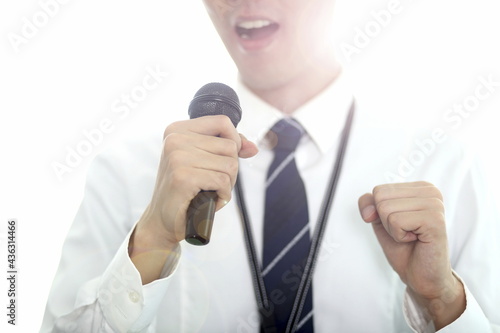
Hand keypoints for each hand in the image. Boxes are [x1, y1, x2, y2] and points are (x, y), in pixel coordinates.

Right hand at [130, 115, 257, 282]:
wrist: (162, 220)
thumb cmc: (185, 191)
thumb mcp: (203, 162)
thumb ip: (227, 148)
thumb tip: (252, 147)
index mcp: (177, 130)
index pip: (222, 122)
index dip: (235, 141)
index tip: (229, 158)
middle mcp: (175, 139)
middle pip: (230, 146)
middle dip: (230, 169)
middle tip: (214, 183)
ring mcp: (177, 157)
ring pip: (230, 164)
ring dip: (227, 184)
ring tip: (210, 191)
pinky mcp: (183, 176)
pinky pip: (223, 181)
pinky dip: (223, 195)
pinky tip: (210, 200)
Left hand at [358, 181, 464, 328]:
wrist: (421, 276)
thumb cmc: (404, 248)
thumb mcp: (380, 220)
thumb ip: (369, 204)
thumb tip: (369, 210)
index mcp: (420, 188)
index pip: (378, 190)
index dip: (380, 213)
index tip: (399, 225)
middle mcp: (430, 191)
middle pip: (381, 197)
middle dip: (385, 221)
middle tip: (405, 232)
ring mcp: (435, 205)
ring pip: (386, 208)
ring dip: (393, 230)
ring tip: (411, 236)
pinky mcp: (435, 220)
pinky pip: (396, 221)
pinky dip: (399, 236)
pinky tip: (416, 240)